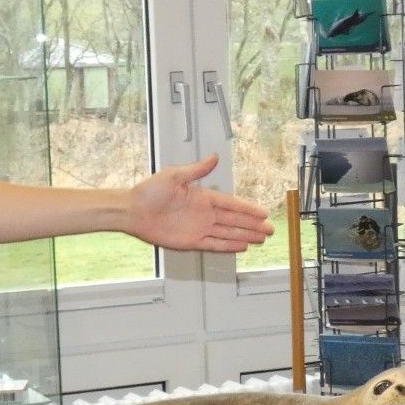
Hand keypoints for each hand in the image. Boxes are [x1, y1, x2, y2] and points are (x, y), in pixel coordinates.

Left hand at [126, 155, 273, 252]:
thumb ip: (197, 170)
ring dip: (246, 236)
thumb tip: (214, 157)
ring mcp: (199, 228)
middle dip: (253, 225)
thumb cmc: (149, 192)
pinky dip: (229, 246)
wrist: (133, 211)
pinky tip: (242, 246)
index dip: (249, 209)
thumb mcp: (174, 175)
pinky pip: (215, 244)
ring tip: (262, 239)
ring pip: (229, 234)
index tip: (263, 212)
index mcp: (203, 197)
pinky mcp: (191, 241)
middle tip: (270, 229)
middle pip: (235, 221)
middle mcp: (204, 214)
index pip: (232, 204)